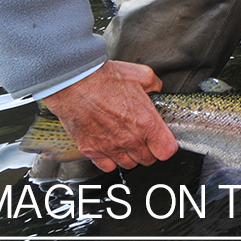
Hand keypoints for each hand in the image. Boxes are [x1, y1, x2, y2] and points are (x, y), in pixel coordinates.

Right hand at [43, 60, 178, 171]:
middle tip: (145, 138)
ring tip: (127, 141)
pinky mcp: (91, 149)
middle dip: (150, 150)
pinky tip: (111, 146)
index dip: (166, 145)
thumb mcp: (141, 75)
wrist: (73, 83)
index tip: (163, 139)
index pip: (167, 150)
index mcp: (145, 122)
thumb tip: (156, 90)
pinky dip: (110, 159)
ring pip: (129, 164)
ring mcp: (110, 146)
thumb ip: (154, 86)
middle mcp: (130, 138)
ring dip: (131, 155)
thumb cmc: (103, 78)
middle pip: (148, 159)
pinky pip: (107, 166)